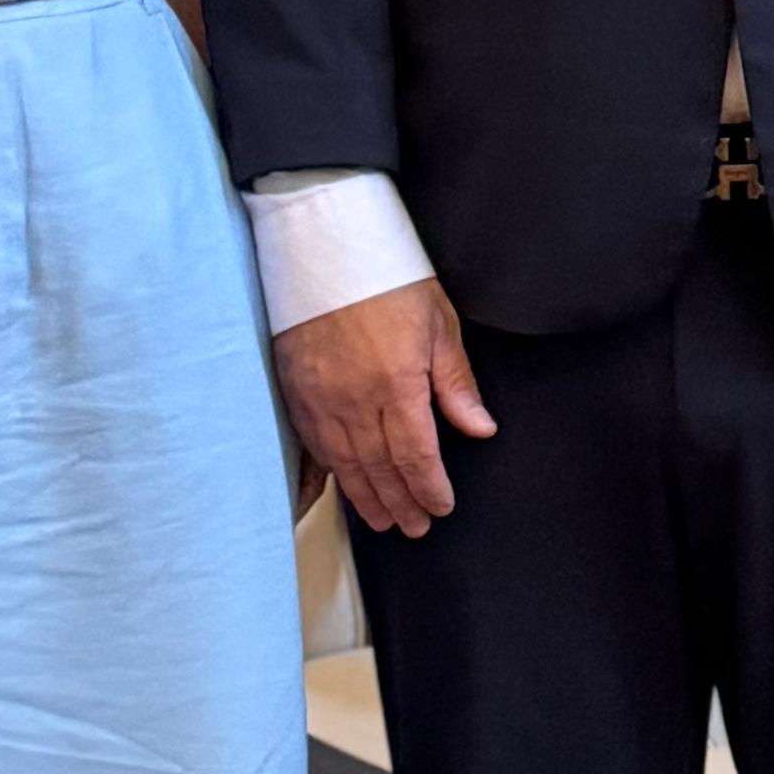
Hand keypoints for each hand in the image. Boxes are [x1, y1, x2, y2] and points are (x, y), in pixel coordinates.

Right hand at [273, 275, 494, 537]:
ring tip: (383, 520)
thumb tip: (479, 428)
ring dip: (366, 498)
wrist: (323, 247)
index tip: (441, 506)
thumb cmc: (385, 276)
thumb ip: (456, 383)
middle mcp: (354, 401)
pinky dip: (330, 474)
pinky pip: (314, 447)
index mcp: (396, 384)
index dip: (429, 487)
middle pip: (380, 469)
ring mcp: (319, 399)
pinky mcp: (295, 392)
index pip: (417, 455)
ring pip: (346, 465)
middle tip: (415, 526)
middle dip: (400, 502)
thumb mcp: (438, 323)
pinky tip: (340, 490)